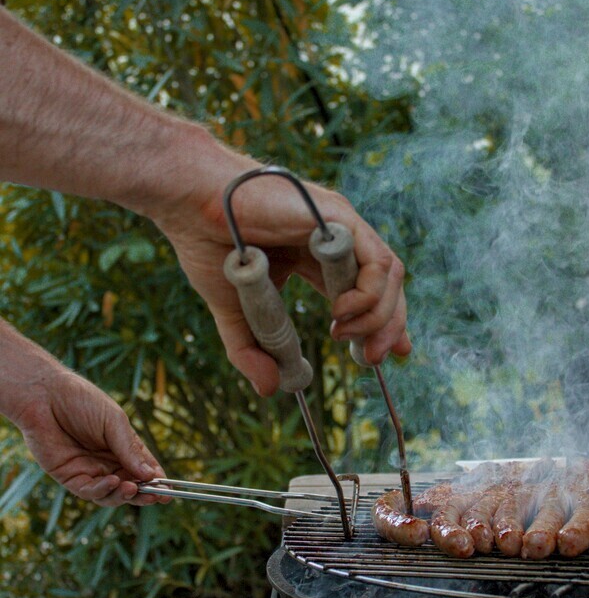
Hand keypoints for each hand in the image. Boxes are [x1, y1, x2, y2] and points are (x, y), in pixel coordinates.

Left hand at [14, 366, 167, 506]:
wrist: (45, 396)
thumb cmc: (81, 401)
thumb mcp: (114, 422)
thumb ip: (129, 449)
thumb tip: (151, 474)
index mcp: (122, 446)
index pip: (143, 469)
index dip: (156, 481)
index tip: (169, 491)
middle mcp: (107, 462)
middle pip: (130, 486)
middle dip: (144, 494)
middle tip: (157, 497)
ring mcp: (89, 471)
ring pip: (110, 494)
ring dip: (124, 495)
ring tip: (133, 488)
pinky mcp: (69, 477)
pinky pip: (89, 491)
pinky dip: (103, 490)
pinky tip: (113, 481)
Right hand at [153, 151, 410, 395]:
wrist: (190, 208)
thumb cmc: (207, 246)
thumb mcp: (233, 311)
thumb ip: (251, 350)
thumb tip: (269, 390)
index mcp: (314, 255)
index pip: (363, 290)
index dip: (379, 323)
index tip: (378, 355)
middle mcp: (334, 239)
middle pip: (385, 284)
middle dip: (389, 326)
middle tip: (374, 359)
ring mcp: (339, 227)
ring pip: (388, 274)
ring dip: (380, 315)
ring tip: (348, 340)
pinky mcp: (338, 218)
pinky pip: (376, 260)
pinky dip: (369, 293)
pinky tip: (342, 312)